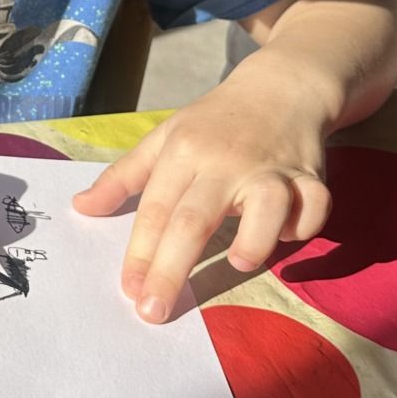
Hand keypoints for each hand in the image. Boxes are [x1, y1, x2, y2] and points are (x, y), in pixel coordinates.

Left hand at [72, 73, 330, 323]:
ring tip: (238, 261)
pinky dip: (306, 223)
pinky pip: (315, 205)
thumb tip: (81, 208)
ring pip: (268, 205)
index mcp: (184, 153)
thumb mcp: (165, 138)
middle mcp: (225, 162)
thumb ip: (124, 177)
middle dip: (171, 269)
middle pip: (195, 219)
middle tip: (153, 311)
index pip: (156, 210)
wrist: (280, 86)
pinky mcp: (311, 175)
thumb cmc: (215, 122)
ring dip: (256, 239)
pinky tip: (288, 234)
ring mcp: (271, 169)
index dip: (140, 253)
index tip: (128, 291)